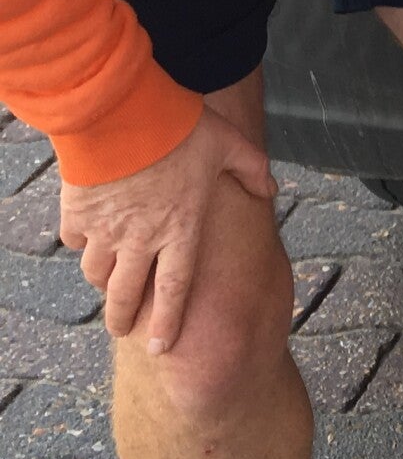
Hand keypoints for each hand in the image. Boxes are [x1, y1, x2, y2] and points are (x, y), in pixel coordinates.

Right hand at [60, 105, 276, 351]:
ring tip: (106, 283)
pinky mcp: (78, 213)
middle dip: (122, 318)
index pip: (175, 291)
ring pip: (97, 273)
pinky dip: (80, 244)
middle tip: (121, 327)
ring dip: (102, 282)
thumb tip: (272, 188)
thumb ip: (253, 170)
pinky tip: (86, 239)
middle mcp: (141, 240)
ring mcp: (106, 230)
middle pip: (126, 296)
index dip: (167, 323)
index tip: (161, 348)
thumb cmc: (182, 127)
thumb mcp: (229, 145)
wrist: (125, 110)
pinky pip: (75, 240)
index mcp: (180, 230)